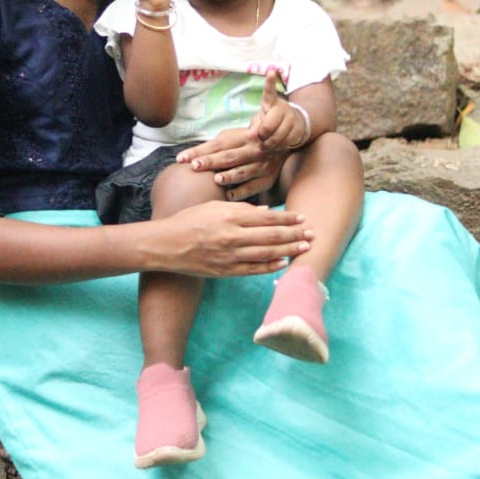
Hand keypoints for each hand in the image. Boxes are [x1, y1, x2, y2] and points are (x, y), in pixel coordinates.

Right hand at [154, 199, 312, 276]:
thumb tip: (266, 213)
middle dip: (295, 235)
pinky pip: (254, 270)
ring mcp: (230, 256)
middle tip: (312, 234)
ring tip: (305, 248)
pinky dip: (270, 267)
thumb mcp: (214, 207)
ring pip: (267, 253)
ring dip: (289, 250)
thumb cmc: (189, 220)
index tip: (302, 218)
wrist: (166, 246)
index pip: (267, 218)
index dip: (287, 218)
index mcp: (230, 217)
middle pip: (272, 236)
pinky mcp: (226, 271)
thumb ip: (241, 209)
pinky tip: (283, 263)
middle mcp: (233, 237)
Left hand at [176, 126, 286, 199]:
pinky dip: (241, 192)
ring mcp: (261, 165)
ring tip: (217, 180)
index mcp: (241, 137)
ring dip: (230, 176)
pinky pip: (253, 187)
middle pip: (229, 156)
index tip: (182, 158)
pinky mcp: (267, 180)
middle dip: (212, 161)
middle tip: (195, 166)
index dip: (199, 151)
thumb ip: (214, 146)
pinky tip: (228, 196)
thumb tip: (187, 157)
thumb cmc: (247, 141)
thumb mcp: (233, 136)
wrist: (282, 143)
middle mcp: (252, 150)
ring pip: (243, 172)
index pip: (217, 144)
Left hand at [248, 68, 305, 150]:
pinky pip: (286, 142)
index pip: (269, 91)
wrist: (295, 124)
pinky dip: (279, 147)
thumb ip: (254, 126)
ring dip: (270, 144)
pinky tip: (277, 145)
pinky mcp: (299, 129)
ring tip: (267, 144)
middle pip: (269, 125)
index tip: (271, 71)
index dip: (270, 82)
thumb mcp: (261, 120)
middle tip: (261, 138)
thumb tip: (251, 135)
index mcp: (270, 102)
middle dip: (263, 135)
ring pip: (278, 136)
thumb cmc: (271, 121)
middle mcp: (282, 108)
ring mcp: (292, 118)